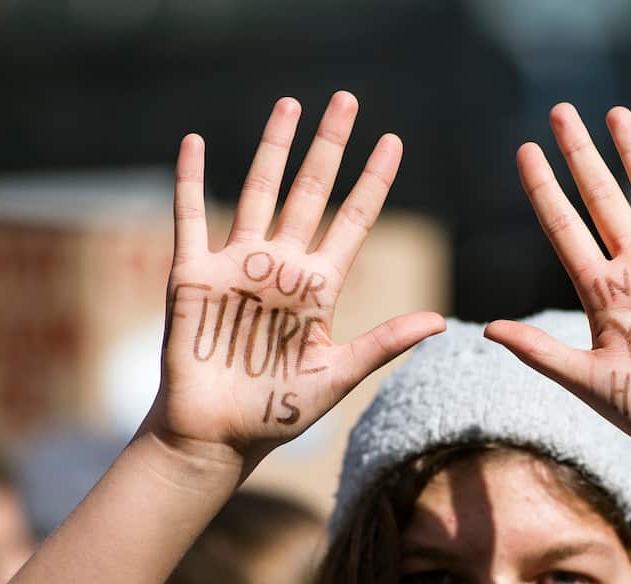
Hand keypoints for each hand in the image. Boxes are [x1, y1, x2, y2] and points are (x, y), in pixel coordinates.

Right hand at [145, 92, 444, 464]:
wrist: (217, 435)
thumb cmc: (277, 412)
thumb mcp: (337, 375)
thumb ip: (383, 344)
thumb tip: (441, 322)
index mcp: (319, 288)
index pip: (354, 221)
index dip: (374, 182)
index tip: (394, 142)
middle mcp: (282, 267)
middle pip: (310, 192)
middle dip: (328, 147)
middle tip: (347, 100)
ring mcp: (237, 265)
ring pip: (258, 191)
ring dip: (273, 148)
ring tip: (289, 104)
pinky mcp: (193, 275)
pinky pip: (189, 218)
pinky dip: (190, 181)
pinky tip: (196, 143)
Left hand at [487, 104, 630, 461]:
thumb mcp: (586, 381)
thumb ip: (540, 352)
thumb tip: (486, 329)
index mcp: (602, 294)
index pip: (565, 229)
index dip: (544, 190)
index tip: (524, 152)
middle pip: (603, 199)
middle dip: (581, 155)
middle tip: (560, 112)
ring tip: (614, 114)